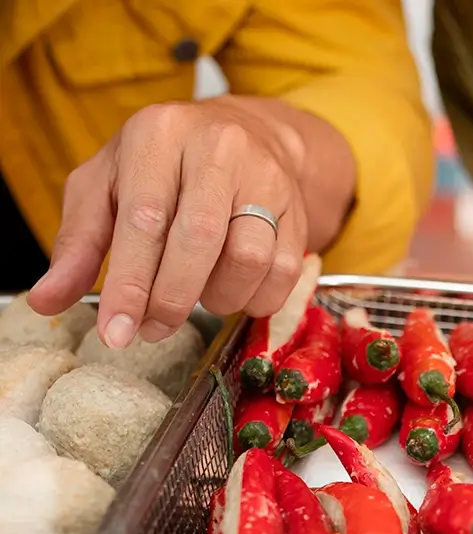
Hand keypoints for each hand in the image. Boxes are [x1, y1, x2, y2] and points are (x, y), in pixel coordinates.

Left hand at [28, 98, 309, 346]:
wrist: (251, 138)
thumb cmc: (165, 168)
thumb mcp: (108, 186)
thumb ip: (80, 243)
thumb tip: (47, 301)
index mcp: (159, 134)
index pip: (144, 219)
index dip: (130, 285)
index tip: (117, 332)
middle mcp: (219, 148)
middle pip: (200, 240)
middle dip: (172, 299)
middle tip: (153, 329)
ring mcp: (267, 179)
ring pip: (248, 260)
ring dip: (219, 298)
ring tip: (199, 296)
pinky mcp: (299, 212)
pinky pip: (282, 275)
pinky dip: (255, 299)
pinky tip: (234, 291)